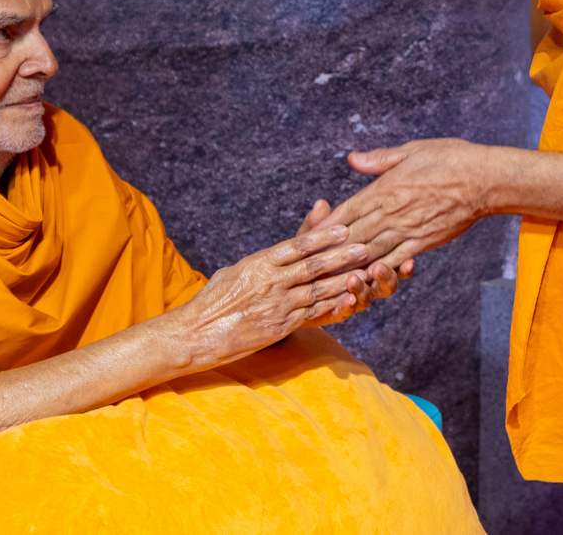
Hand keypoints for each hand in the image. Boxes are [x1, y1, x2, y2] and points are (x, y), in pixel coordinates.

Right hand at [176, 222, 371, 369]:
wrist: (197, 333)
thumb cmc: (213, 301)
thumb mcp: (234, 271)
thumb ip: (260, 262)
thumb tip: (278, 254)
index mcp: (259, 263)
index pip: (296, 246)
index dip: (322, 236)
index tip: (343, 228)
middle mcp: (270, 282)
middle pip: (313, 266)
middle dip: (341, 256)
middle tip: (365, 246)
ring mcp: (277, 305)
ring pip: (318, 290)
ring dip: (344, 280)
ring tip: (366, 271)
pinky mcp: (280, 326)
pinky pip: (313, 314)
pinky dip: (334, 306)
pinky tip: (350, 300)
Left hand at [293, 199, 412, 326]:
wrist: (285, 289)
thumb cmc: (303, 257)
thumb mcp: (308, 238)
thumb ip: (317, 225)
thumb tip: (321, 203)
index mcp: (365, 260)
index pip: (389, 258)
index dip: (400, 261)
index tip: (408, 258)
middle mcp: (364, 280)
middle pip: (386, 281)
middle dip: (386, 276)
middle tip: (380, 268)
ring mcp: (352, 297)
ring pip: (368, 296)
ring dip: (365, 288)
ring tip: (357, 281)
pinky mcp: (335, 312)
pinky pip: (345, 311)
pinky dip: (348, 304)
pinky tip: (347, 299)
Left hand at [321, 138, 488, 274]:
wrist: (484, 179)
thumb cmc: (450, 158)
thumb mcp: (410, 150)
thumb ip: (378, 159)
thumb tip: (352, 160)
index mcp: (384, 189)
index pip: (347, 210)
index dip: (326, 225)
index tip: (309, 235)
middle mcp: (391, 212)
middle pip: (354, 235)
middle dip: (331, 252)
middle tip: (311, 266)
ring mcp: (407, 230)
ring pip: (371, 252)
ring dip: (350, 265)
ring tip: (330, 278)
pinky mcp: (423, 242)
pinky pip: (397, 259)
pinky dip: (380, 271)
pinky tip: (366, 279)